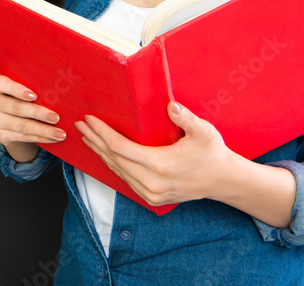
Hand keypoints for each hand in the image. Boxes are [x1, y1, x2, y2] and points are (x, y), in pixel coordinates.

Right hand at [0, 73, 66, 161]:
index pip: (1, 83)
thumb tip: (56, 91)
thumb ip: (30, 84)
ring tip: (59, 133)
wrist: (5, 112)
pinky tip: (51, 138)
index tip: (34, 96)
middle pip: (15, 107)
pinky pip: (21, 137)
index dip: (17, 90)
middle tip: (56, 117)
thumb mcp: (19, 83)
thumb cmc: (17, 93)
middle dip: (38, 113)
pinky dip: (39, 138)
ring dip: (42, 130)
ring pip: (20, 125)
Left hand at [74, 101, 233, 205]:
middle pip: (113, 159)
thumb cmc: (212, 153)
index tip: (90, 119)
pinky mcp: (151, 197)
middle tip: (81, 125)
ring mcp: (151, 193)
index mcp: (161, 165)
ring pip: (117, 171)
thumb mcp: (204, 132)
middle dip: (95, 140)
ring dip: (100, 152)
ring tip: (87, 137)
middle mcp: (152, 182)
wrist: (223, 181)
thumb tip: (170, 106)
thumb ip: (186, 118)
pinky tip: (104, 154)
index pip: (120, 147)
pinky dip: (112, 165)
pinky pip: (124, 179)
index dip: (102, 132)